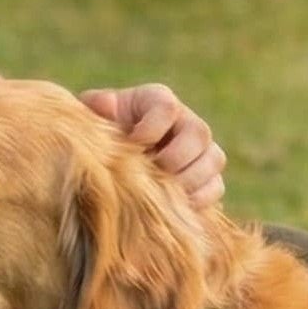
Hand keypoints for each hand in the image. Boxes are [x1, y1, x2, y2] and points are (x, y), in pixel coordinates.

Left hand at [79, 82, 225, 208]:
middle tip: (153, 171)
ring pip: (213, 160)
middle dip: (176, 157)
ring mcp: (200, 151)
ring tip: (163, 193)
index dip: (152, 127)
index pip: (167, 107)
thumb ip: (94, 108)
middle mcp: (185, 122)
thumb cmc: (100, 137)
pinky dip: (198, 199)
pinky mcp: (207, 179)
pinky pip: (215, 188)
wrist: (110, 168)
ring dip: (190, 180)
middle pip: (199, 132)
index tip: (132, 143)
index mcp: (157, 102)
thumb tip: (105, 104)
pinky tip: (172, 206)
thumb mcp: (92, 119)